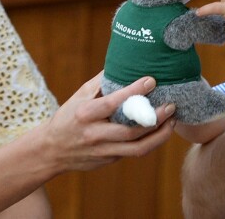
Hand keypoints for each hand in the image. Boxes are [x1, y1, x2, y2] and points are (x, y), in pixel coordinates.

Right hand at [45, 72, 175, 172]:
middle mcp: (94, 134)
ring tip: (172, 120)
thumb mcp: (79, 96)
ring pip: (137, 148)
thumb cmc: (68, 117)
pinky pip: (134, 152)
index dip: (133, 92)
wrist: (52, 151)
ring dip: (159, 134)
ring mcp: (103, 151)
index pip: (112, 103)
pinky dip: (150, 142)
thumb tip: (121, 63)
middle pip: (130, 130)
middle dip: (154, 118)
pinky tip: (160, 130)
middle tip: (171, 105)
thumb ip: (100, 82)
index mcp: (85, 114)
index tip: (151, 80)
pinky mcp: (109, 160)